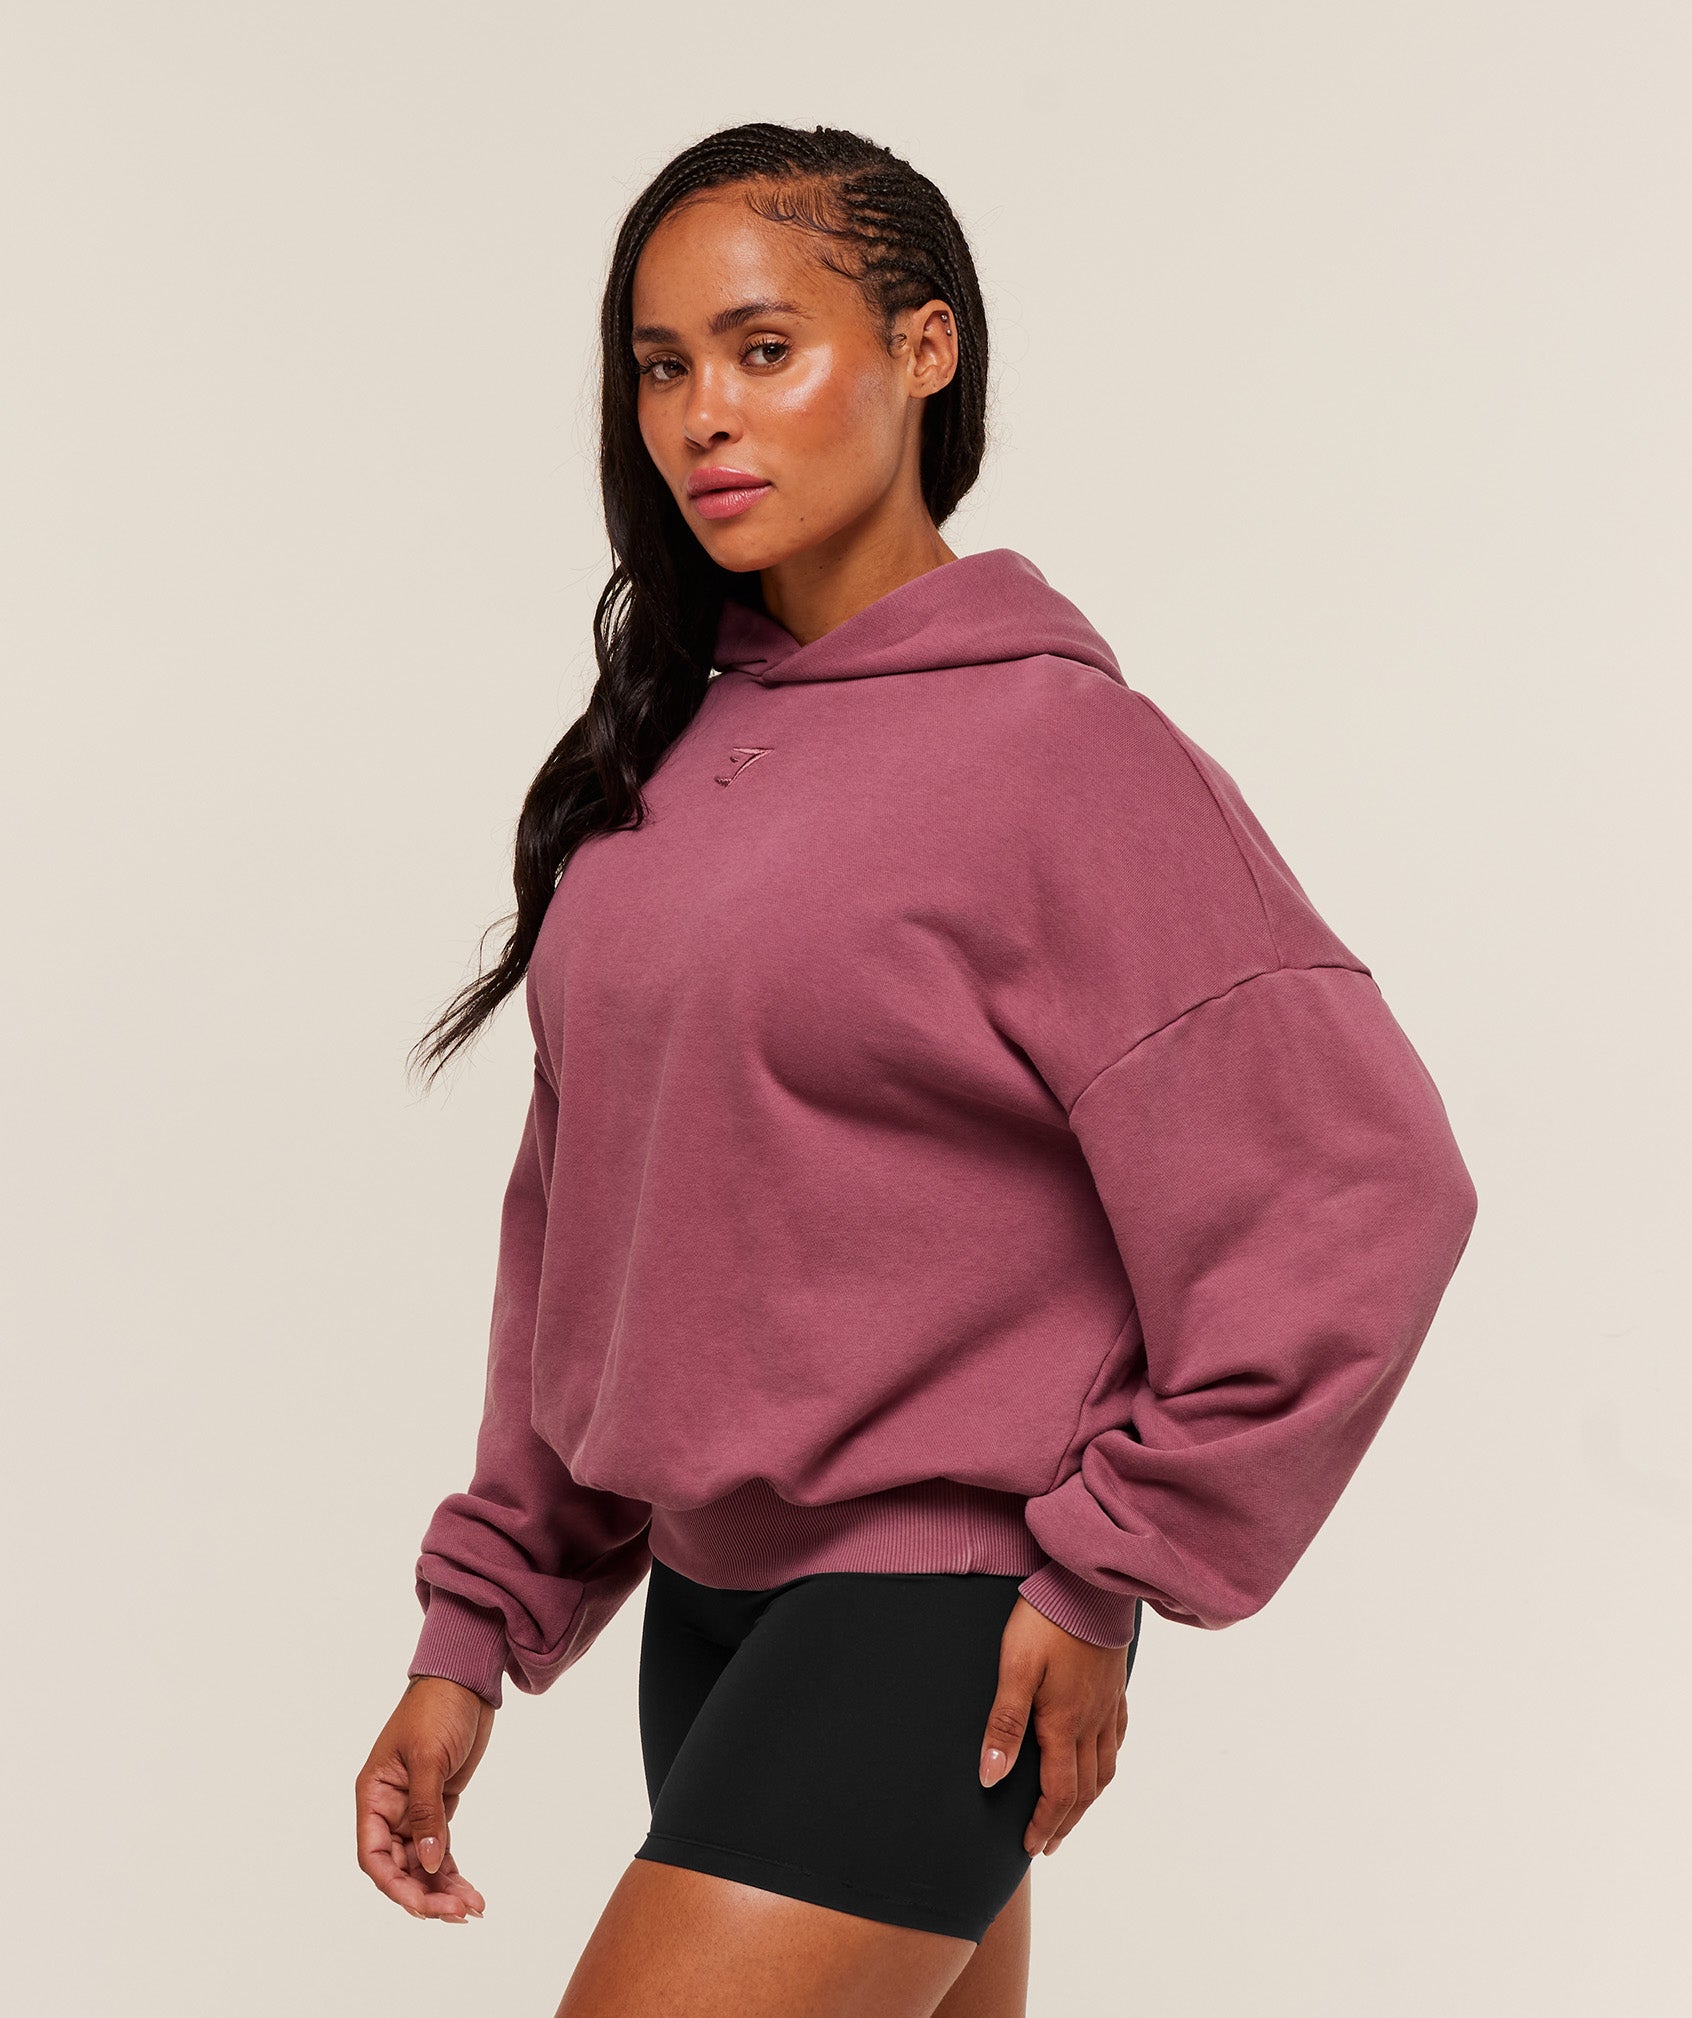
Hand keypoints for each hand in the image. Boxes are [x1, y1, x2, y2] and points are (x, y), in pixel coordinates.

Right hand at [355, 1675, 495, 1920]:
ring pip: (423, 1865)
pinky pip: (441, 1851)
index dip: (394, 1885)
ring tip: (472, 1909)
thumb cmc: (437, 1709)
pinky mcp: (440, 1809)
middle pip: (399, 1868)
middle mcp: (389, 1809)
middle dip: (426, 1894)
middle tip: (459, 1912)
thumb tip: (430, 1863)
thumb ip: (427, 1811)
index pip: (373, 1855)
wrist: (465, 1681)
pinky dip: (453, 1873)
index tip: (422, 1906)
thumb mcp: (429, 1757)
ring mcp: (415, 1811)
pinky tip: (472, 1894)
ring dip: (443, 1889)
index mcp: (373, 1796)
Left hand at [978, 1596, 1130, 1856]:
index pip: (1058, 1791)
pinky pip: (1118, 1735)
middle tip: (1048, 1843)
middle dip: (1065, 1821)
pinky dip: (1108, 1760)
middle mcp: (1091, 1721)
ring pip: (1105, 1767)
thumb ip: (1004, 1724)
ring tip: (1072, 1813)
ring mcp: (1107, 1703)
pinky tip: (1101, 1758)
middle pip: (1084, 1789)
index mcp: (1063, 1723)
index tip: (1031, 1848)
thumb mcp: (1015, 1667)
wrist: (1088, 1583)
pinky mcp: (1115, 1684)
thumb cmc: (1046, 1619)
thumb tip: (990, 1777)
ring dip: (1088, 1798)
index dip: (1044, 1824)